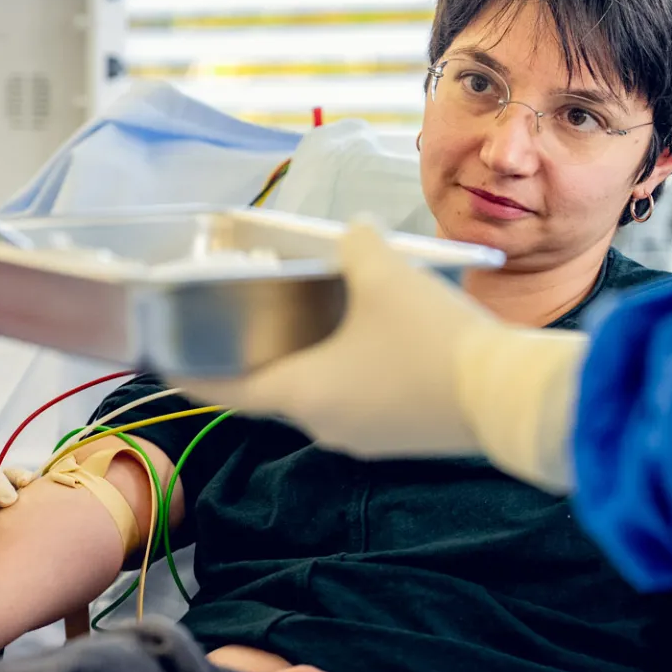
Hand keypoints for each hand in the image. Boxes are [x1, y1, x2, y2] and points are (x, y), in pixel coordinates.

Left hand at [183, 222, 587, 490]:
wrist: (511, 398)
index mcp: (303, 393)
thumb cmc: (434, 340)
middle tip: (245, 321)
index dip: (190, 373)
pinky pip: (357, 402)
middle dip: (257, 357)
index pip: (227, 390)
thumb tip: (354, 232)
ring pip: (319, 396)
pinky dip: (348, 373)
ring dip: (309, 363)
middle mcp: (324, 426)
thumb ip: (356, 247)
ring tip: (308, 323)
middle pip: (274, 389)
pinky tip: (367, 340)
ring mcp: (363, 439)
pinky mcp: (399, 439)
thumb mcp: (385, 275)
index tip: (161, 362)